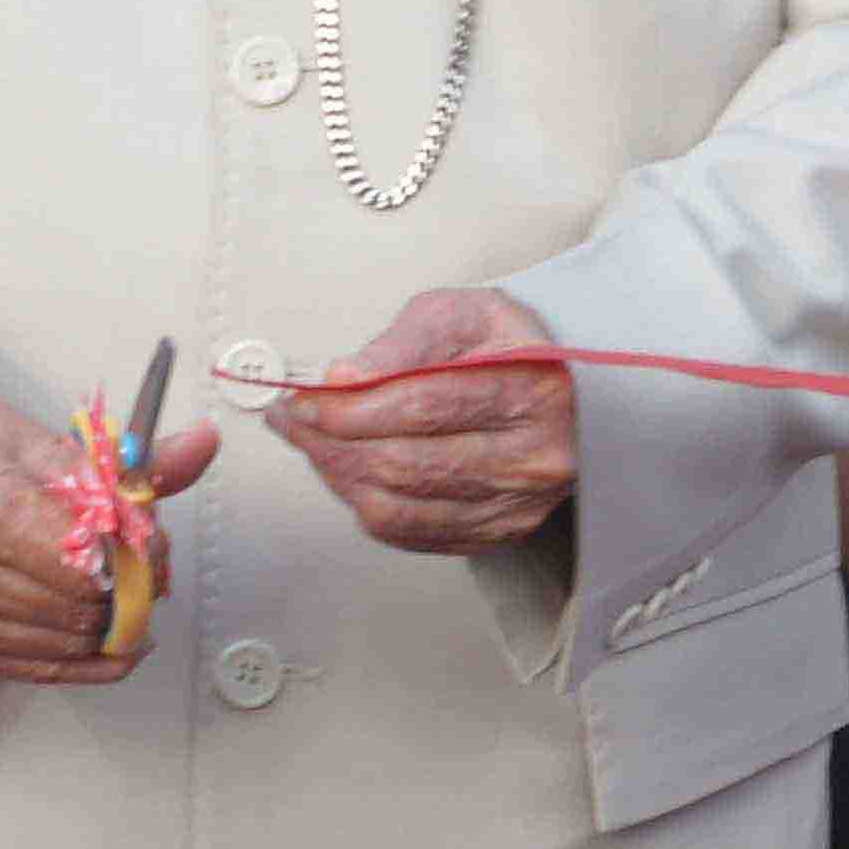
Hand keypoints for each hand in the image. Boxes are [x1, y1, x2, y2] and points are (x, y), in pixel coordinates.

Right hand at [0, 382, 219, 682]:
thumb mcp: (52, 440)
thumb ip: (134, 462)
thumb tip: (201, 445)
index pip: (84, 559)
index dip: (135, 558)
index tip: (151, 545)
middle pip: (78, 607)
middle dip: (128, 593)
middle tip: (145, 571)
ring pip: (66, 644)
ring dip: (110, 627)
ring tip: (121, 595)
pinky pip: (41, 670)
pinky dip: (88, 659)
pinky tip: (109, 638)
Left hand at [274, 286, 574, 555]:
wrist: (553, 387)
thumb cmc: (503, 346)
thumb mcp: (458, 315)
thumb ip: (401, 342)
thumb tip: (344, 377)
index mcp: (530, 389)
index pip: (422, 406)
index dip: (351, 407)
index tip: (307, 398)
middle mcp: (531, 457)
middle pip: (404, 463)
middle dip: (331, 442)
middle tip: (294, 418)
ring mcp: (515, 505)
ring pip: (397, 506)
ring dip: (338, 474)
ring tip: (315, 442)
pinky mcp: (495, 533)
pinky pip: (408, 532)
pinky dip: (364, 503)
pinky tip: (352, 471)